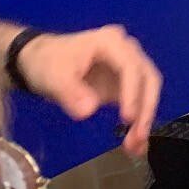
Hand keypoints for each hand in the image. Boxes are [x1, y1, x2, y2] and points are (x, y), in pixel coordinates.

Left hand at [17, 26, 161, 156]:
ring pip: (147, 92)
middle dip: (145, 109)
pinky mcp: (123, 84)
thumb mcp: (54, 76)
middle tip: (137, 137)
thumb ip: (71, 93)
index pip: (131, 67)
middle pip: (147, 79)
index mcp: (111, 42)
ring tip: (135, 146)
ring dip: (144, 119)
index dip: (132, 93)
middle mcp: (125, 51)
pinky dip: (138, 122)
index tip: (127, 119)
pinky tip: (135, 143)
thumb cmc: (48, 62)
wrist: (40, 59)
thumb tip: (89, 111)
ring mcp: (126, 68)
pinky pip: (137, 102)